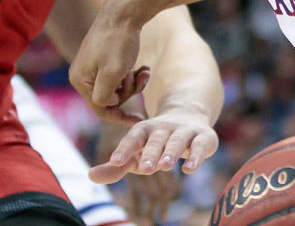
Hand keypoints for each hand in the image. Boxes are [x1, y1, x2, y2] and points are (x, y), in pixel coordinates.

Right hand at [69, 0, 148, 123]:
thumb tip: (106, 104)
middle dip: (129, 92)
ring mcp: (92, 64)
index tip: (140, 122)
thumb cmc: (118, 42)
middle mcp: (82, 73)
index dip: (120, 117)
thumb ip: (104, 97)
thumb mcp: (112, 74)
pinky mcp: (103, 56)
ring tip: (145, 71)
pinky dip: (132, 73)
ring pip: (116, 86)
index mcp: (80, 80)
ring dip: (133, 82)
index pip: (100, 108)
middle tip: (142, 78)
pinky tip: (144, 67)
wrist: (123, 11)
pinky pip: (118, 74)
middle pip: (109, 97)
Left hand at [89, 103, 218, 186]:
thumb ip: (116, 167)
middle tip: (145, 168)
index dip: (125, 148)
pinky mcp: (203, 137)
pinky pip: (199, 146)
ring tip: (165, 166)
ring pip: (177, 141)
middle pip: (156, 140)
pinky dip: (195, 157)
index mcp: (144, 130)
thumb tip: (90, 176)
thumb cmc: (155, 143)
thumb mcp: (136, 153)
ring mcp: (184, 131)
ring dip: (171, 153)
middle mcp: (163, 128)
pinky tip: (189, 169)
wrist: (188, 118)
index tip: (115, 161)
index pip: (133, 137)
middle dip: (150, 153)